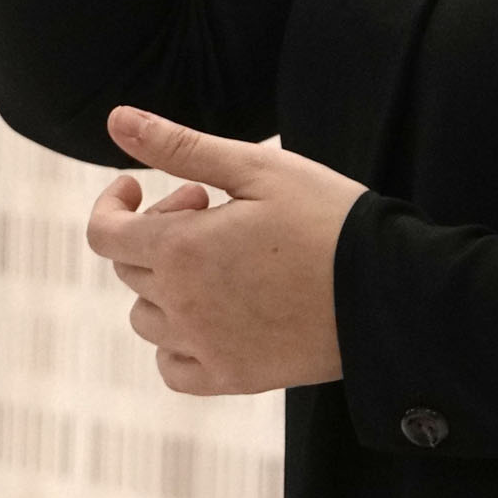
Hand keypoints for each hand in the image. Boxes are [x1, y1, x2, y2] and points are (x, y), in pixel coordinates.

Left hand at [87, 107, 362, 393]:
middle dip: (158, 230)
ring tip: (222, 258)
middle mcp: (182, 305)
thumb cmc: (329, 217)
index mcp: (181, 250)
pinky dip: (177, 343)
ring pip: (147, 318)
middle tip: (213, 206)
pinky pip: (174, 369)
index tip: (138, 186)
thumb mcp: (257, 167)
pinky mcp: (235, 378)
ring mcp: (206, 347)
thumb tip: (115, 119)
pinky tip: (211, 314)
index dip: (113, 204)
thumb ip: (179, 146)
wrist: (392, 291)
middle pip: (131, 269)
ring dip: (165, 284)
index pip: (104, 234)